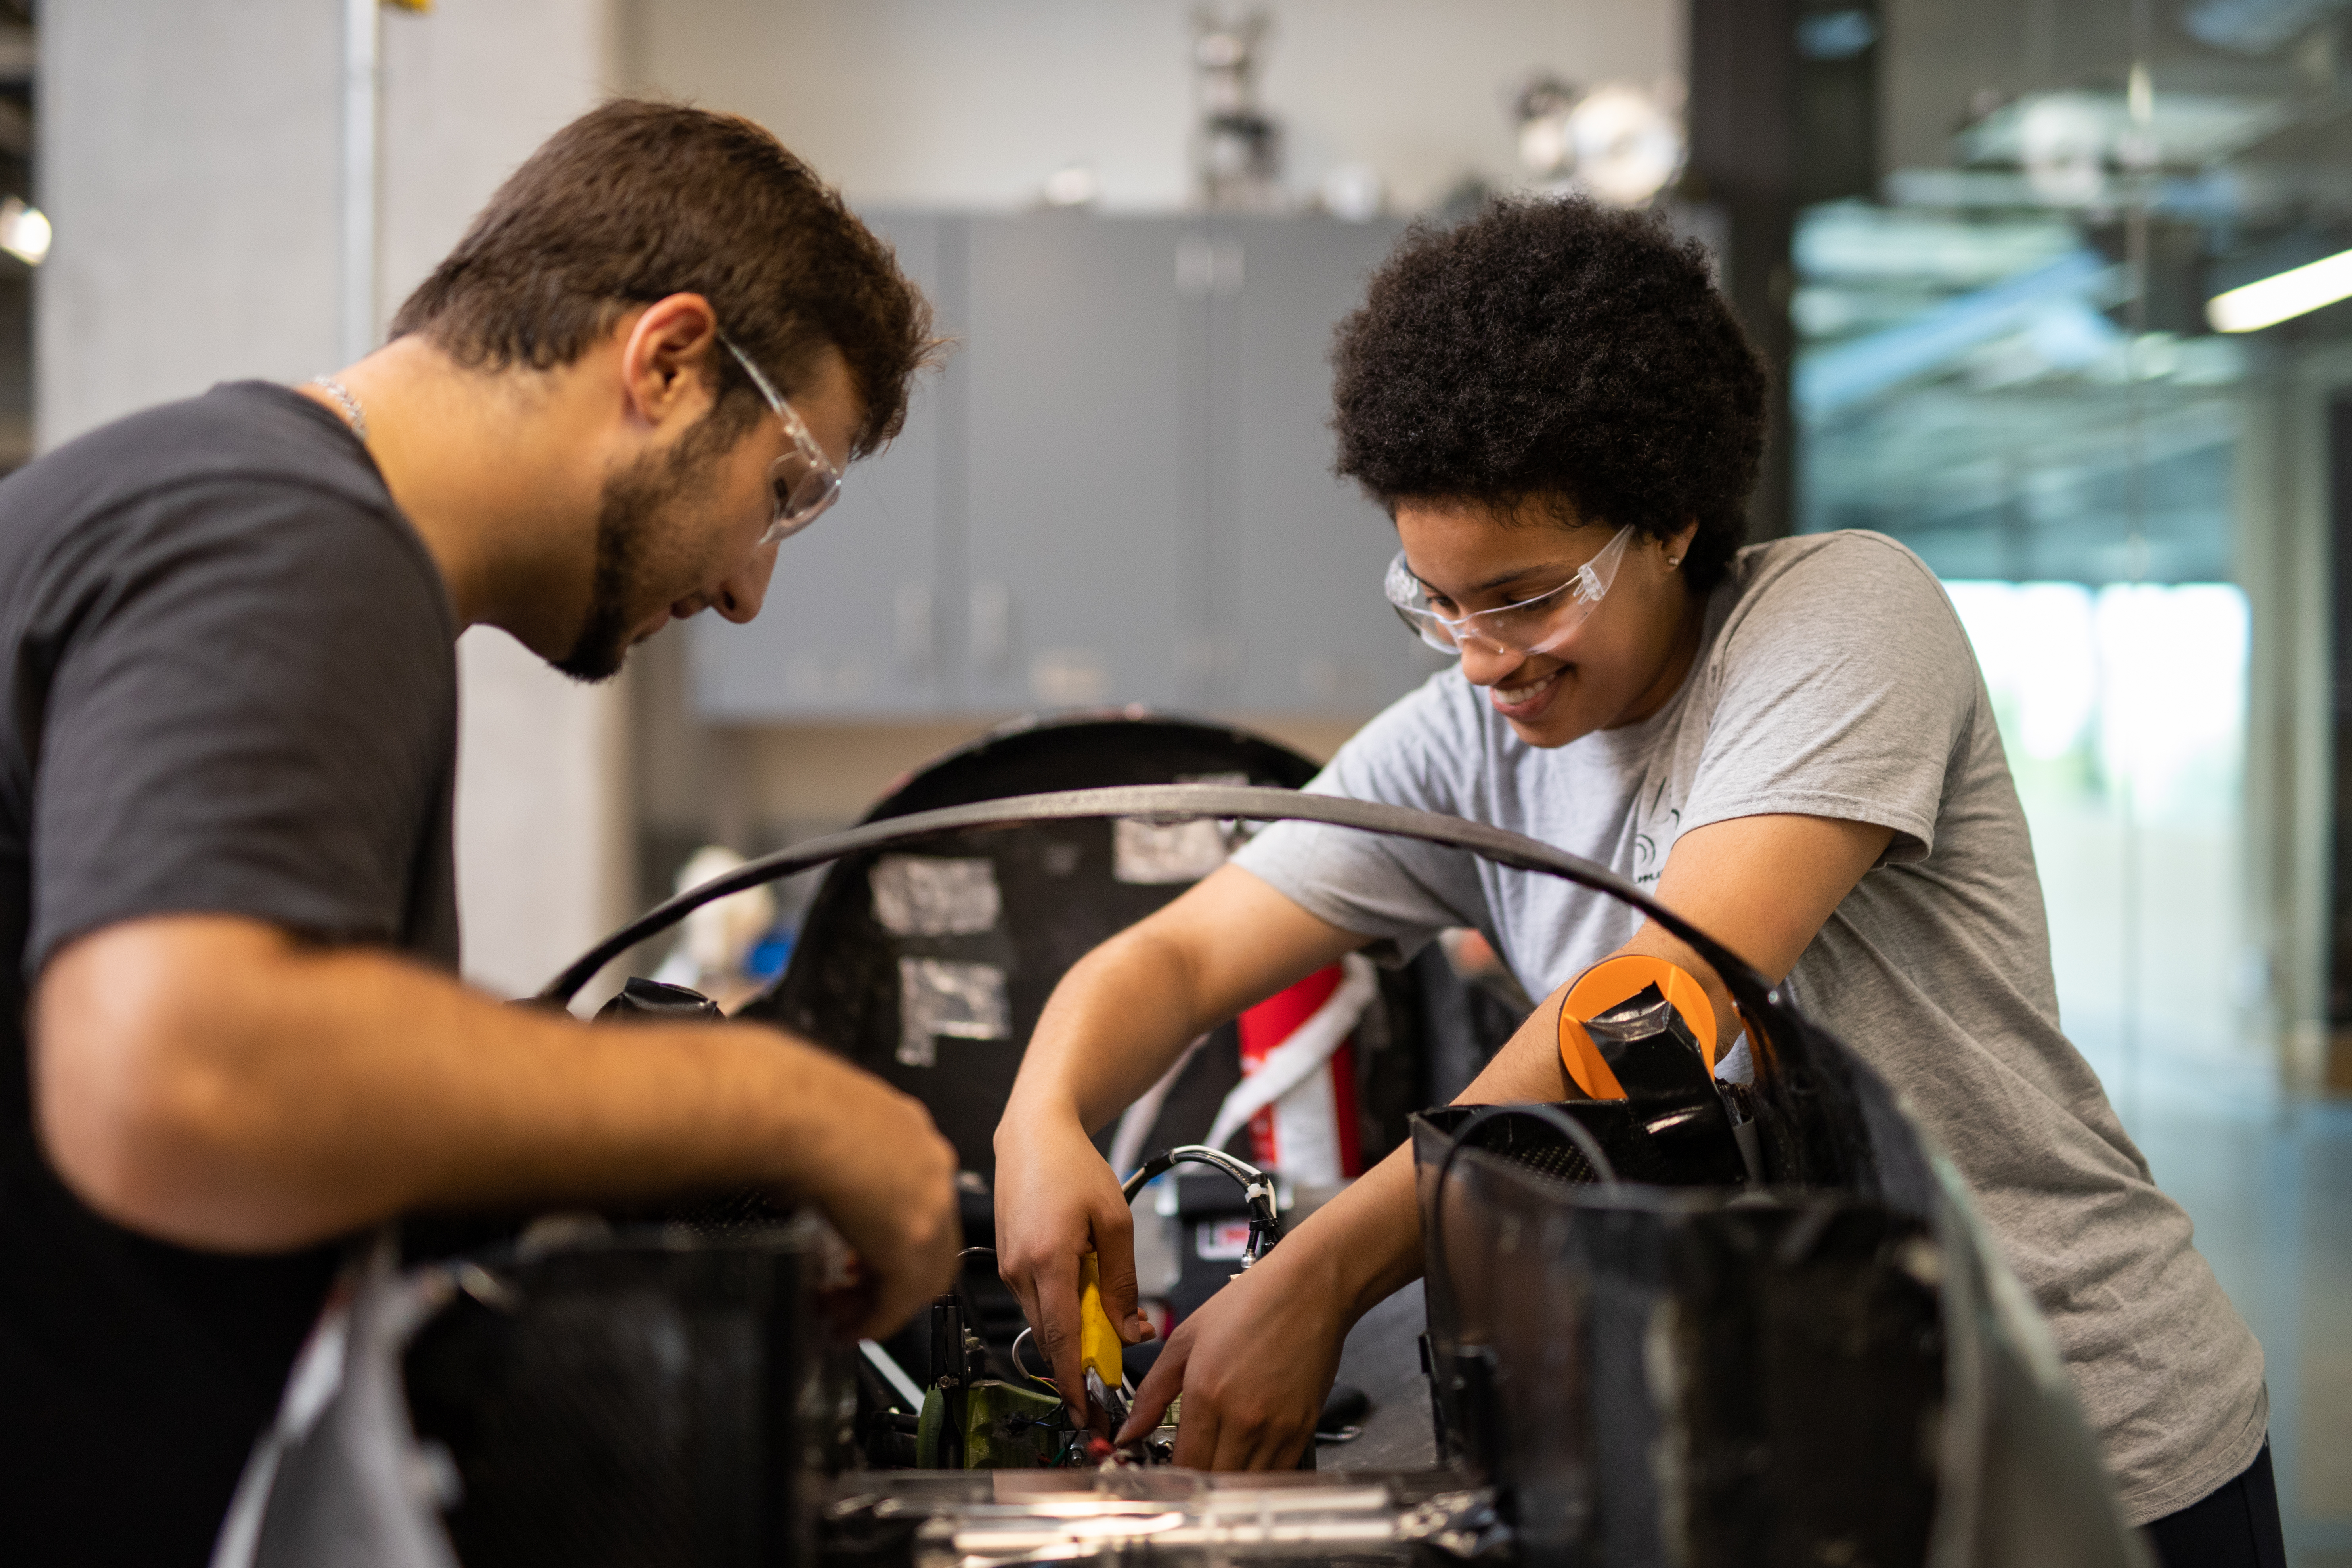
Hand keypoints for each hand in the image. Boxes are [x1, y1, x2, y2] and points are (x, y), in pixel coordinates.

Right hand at [797, 1052, 960, 1337]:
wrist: (797, 1109)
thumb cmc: (796, 1107)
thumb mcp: (825, 1131)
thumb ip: (827, 1160)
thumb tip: (797, 1182)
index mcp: (910, 1134)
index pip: (919, 1200)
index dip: (889, 1234)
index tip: (862, 1255)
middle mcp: (931, 1167)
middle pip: (931, 1241)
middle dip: (890, 1273)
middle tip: (853, 1291)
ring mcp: (930, 1203)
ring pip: (924, 1273)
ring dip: (883, 1300)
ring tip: (843, 1314)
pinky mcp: (913, 1240)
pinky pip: (902, 1296)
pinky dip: (876, 1319)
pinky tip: (848, 1327)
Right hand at [993, 1110, 1154, 1424]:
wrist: (1033, 1134)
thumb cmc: (1074, 1167)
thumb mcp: (1115, 1222)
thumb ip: (1122, 1281)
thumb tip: (1131, 1330)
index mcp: (1047, 1260)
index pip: (1061, 1339)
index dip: (1075, 1381)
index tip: (1088, 1410)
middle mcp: (1019, 1270)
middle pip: (1051, 1338)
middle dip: (1080, 1362)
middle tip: (1112, 1372)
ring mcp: (1008, 1267)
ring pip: (1043, 1321)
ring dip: (1072, 1333)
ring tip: (1106, 1318)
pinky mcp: (1007, 1261)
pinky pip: (1035, 1300)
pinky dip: (1060, 1308)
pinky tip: (1083, 1291)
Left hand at [1118, 1244, 1349, 1469]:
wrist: (1310, 1287)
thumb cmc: (1251, 1303)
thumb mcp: (1186, 1339)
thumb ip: (1151, 1393)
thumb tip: (1128, 1432)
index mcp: (1207, 1394)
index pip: (1183, 1465)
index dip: (1170, 1477)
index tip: (1165, 1471)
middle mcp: (1242, 1417)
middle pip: (1213, 1482)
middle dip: (1196, 1484)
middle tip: (1189, 1471)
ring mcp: (1277, 1427)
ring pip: (1244, 1484)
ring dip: (1227, 1482)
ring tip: (1217, 1462)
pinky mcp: (1303, 1429)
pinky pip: (1276, 1473)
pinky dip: (1257, 1475)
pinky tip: (1247, 1456)